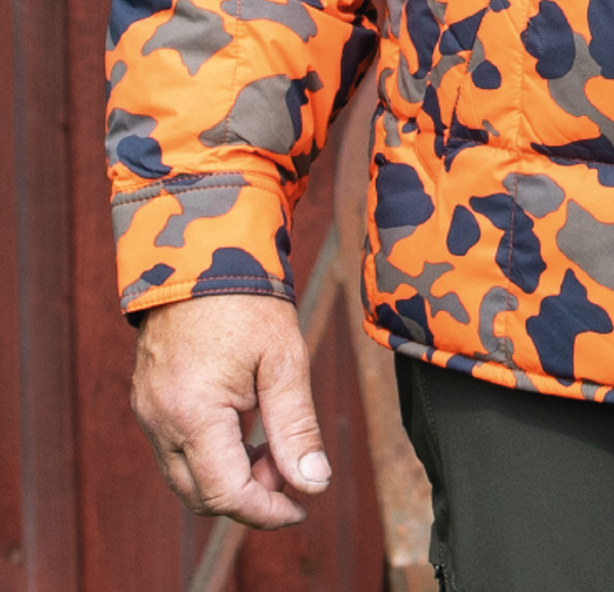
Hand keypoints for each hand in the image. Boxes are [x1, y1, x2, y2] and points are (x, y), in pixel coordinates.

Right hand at [131, 294, 330, 528]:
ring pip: (186, 477)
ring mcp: (148, 414)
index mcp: (190, 414)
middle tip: (294, 471)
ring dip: (232, 477)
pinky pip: (178, 451)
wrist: (201, 253)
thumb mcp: (284, 359)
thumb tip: (314, 481)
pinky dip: (214, 455)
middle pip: (201, 494)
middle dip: (251, 495)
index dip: (266, 510)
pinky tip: (248, 430)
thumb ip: (296, 426)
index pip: (225, 493)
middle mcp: (158, 423)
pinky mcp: (148, 403)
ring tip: (275, 446)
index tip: (303, 507)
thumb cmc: (247, 301)